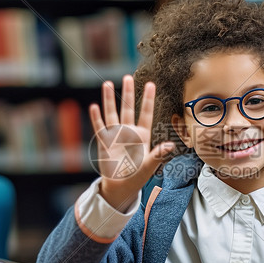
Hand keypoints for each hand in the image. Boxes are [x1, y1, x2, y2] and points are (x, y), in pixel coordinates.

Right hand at [89, 75, 175, 211]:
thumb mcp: (150, 166)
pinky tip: (94, 107)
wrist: (121, 186)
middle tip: (128, 77)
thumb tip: (169, 145)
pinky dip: (96, 118)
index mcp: (142, 136)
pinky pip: (100, 127)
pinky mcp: (104, 142)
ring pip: (112, 113)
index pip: (146, 113)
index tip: (150, 84)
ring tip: (107, 83)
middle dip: (128, 93)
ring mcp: (115, 135)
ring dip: (109, 99)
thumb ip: (158, 154)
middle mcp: (129, 131)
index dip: (148, 99)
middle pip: (127, 108)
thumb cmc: (137, 176)